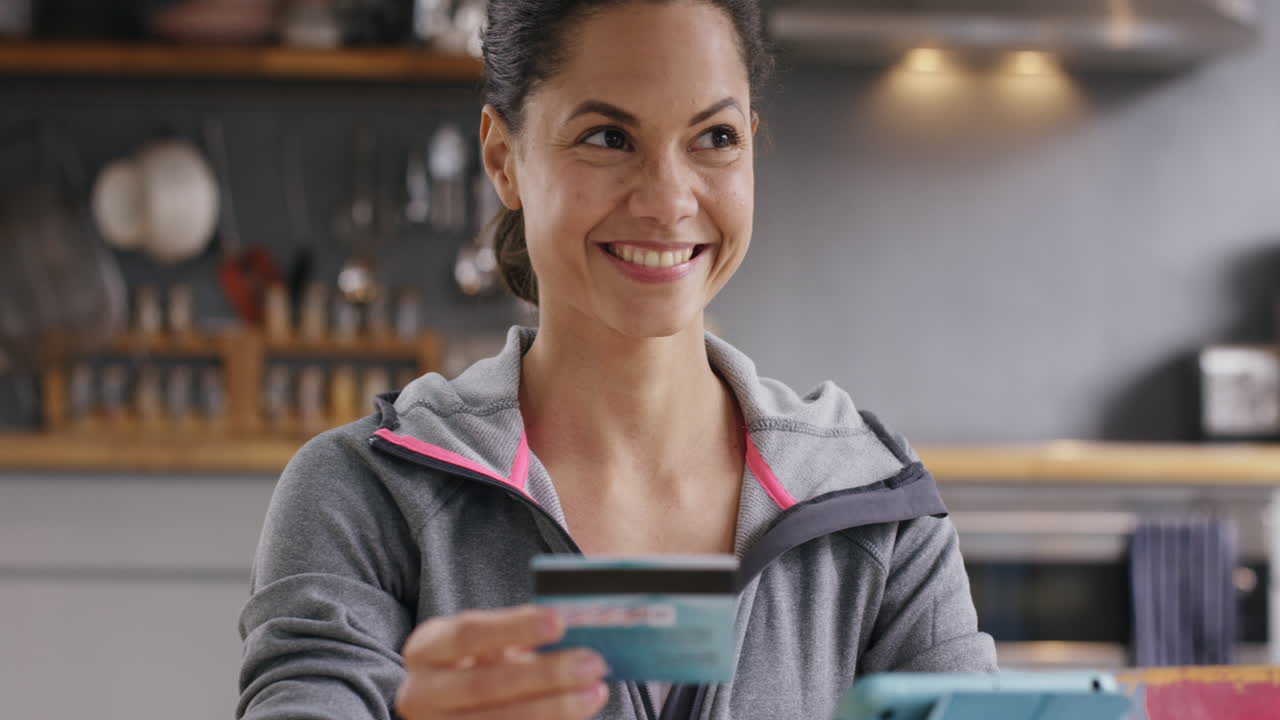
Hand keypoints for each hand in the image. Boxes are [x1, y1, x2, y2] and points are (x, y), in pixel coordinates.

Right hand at [396, 605, 609, 718]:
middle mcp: (422, 694)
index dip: (514, 627)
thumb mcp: (488, 643)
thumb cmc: (477, 662)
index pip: (468, 634)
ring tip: (595, 691)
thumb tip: (579, 627)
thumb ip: (521, 635)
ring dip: (554, 708)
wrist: (448, 705)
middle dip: (544, 674)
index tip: (560, 621)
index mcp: (426, 649)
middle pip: (485, 685)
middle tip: (593, 662)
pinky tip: (578, 714)